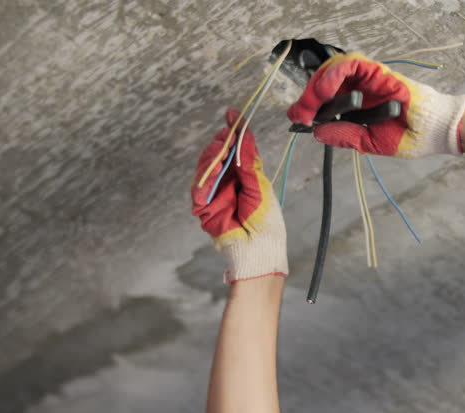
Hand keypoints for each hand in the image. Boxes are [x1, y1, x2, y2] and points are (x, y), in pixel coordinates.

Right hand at [191, 109, 287, 281]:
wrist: (259, 247)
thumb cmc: (265, 219)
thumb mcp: (259, 184)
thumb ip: (248, 160)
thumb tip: (243, 132)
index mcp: (244, 175)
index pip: (235, 149)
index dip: (233, 131)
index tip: (232, 114)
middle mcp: (228, 181)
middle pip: (218, 155)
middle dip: (221, 142)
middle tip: (226, 133)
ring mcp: (214, 193)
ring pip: (206, 167)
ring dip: (212, 155)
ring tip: (221, 148)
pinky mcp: (204, 208)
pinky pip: (198, 188)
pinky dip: (203, 177)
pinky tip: (212, 168)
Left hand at [287, 52, 464, 157]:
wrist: (435, 132)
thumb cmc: (410, 136)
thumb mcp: (369, 142)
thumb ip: (345, 136)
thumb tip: (317, 133)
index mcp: (358, 106)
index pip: (327, 100)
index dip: (308, 107)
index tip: (296, 121)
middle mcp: (360, 89)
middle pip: (325, 83)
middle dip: (307, 98)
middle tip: (298, 114)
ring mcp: (368, 79)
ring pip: (333, 70)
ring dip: (316, 85)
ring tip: (309, 104)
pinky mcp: (377, 71)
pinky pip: (349, 64)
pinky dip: (333, 73)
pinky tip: (324, 90)